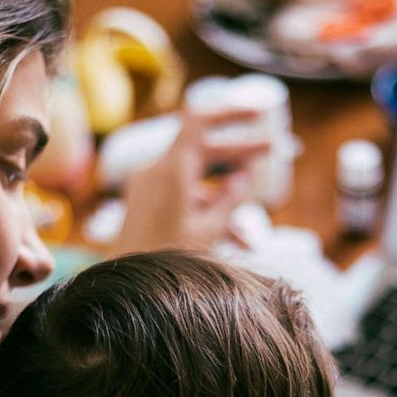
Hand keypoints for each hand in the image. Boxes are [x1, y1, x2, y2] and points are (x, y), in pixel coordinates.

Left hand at [114, 106, 269, 255]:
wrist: (121, 285)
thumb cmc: (162, 260)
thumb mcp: (206, 232)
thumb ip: (230, 201)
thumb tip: (246, 176)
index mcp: (171, 172)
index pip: (200, 121)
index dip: (231, 111)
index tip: (259, 112)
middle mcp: (156, 171)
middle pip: (205, 149)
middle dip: (240, 153)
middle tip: (275, 149)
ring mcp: (149, 184)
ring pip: (197, 180)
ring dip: (225, 201)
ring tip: (249, 240)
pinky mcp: (146, 199)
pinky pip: (182, 197)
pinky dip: (205, 211)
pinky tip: (226, 247)